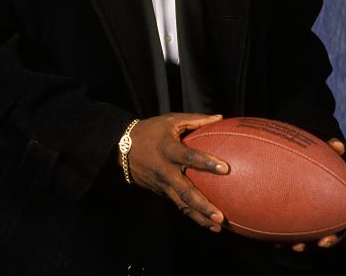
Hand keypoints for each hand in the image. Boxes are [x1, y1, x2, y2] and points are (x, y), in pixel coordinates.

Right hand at [125, 112, 229, 231]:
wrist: (121, 148)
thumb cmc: (150, 131)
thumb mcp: (170, 120)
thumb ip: (195, 120)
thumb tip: (219, 117)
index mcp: (168, 150)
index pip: (189, 157)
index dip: (207, 163)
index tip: (225, 169)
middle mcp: (165, 170)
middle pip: (185, 191)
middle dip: (202, 205)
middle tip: (220, 216)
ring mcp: (161, 184)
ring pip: (181, 204)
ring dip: (199, 217)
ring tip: (217, 227)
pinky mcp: (160, 191)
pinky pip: (177, 204)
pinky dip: (192, 214)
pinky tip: (206, 222)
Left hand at [280, 139, 345, 251]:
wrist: (282, 162)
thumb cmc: (306, 159)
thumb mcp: (317, 153)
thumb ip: (327, 149)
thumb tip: (338, 145)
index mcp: (335, 201)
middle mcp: (323, 214)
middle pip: (332, 233)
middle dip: (330, 240)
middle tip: (324, 241)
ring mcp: (306, 220)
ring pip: (308, 238)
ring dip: (304, 245)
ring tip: (298, 246)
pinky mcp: (287, 223)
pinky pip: (286, 236)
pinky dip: (282, 240)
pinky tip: (275, 241)